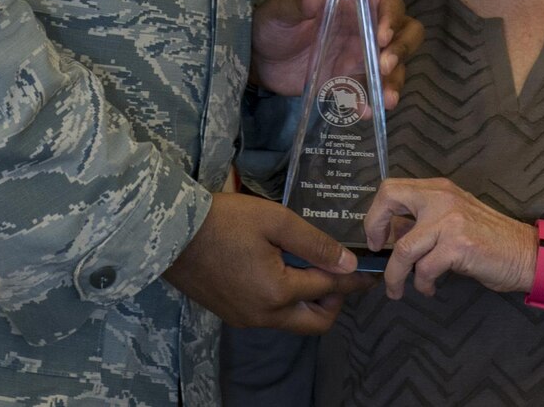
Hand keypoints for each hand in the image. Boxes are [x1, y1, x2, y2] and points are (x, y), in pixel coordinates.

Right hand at [163, 193, 372, 332]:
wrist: (170, 233)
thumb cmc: (224, 220)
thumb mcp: (274, 220)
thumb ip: (313, 243)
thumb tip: (348, 264)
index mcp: (277, 292)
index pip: (329, 288)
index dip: (354, 279)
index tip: (372, 272)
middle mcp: (264, 315)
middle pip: (315, 323)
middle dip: (335, 301)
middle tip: (339, 273)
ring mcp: (245, 319)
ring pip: (292, 321)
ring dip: (309, 302)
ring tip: (311, 268)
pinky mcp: (231, 314)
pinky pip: (271, 316)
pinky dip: (286, 301)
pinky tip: (282, 272)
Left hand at [251, 0, 424, 108]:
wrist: (257, 60)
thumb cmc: (272, 24)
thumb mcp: (280, 11)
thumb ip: (298, 3)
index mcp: (353, 5)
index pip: (387, 4)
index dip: (392, 17)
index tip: (382, 36)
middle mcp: (364, 29)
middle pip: (404, 34)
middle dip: (402, 49)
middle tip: (385, 66)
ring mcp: (360, 57)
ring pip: (394, 66)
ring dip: (395, 81)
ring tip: (387, 100)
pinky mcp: (349, 82)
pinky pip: (369, 93)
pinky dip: (371, 103)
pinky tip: (366, 113)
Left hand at [362, 177, 534, 299]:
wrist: (527, 253)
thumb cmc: (490, 240)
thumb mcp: (453, 220)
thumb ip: (423, 222)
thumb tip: (389, 233)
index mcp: (439, 189)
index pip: (393, 187)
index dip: (376, 212)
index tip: (376, 236)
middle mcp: (442, 198)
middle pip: (390, 198)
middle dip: (373, 226)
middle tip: (376, 251)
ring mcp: (450, 220)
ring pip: (403, 247)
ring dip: (395, 274)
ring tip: (396, 290)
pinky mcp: (458, 245)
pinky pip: (424, 269)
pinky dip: (422, 284)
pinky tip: (429, 288)